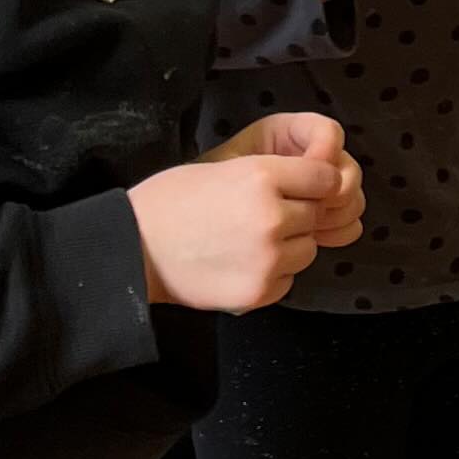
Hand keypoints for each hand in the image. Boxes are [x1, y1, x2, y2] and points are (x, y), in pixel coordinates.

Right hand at [132, 117, 363, 309]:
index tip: (303, 187)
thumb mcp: (221, 167)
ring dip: (289, 246)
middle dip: (297, 214)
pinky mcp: (260, 291)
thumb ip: (270, 174)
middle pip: (316, 215)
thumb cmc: (169, 202)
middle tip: (260, 218)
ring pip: (307, 249)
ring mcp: (268, 258)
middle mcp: (272, 217)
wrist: (132, 250)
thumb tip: (317, 181)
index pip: (325, 177)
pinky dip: (273, 274)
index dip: (315, 181)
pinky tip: (240, 264)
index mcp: (261, 177)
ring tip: (248, 242)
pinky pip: (288, 279)